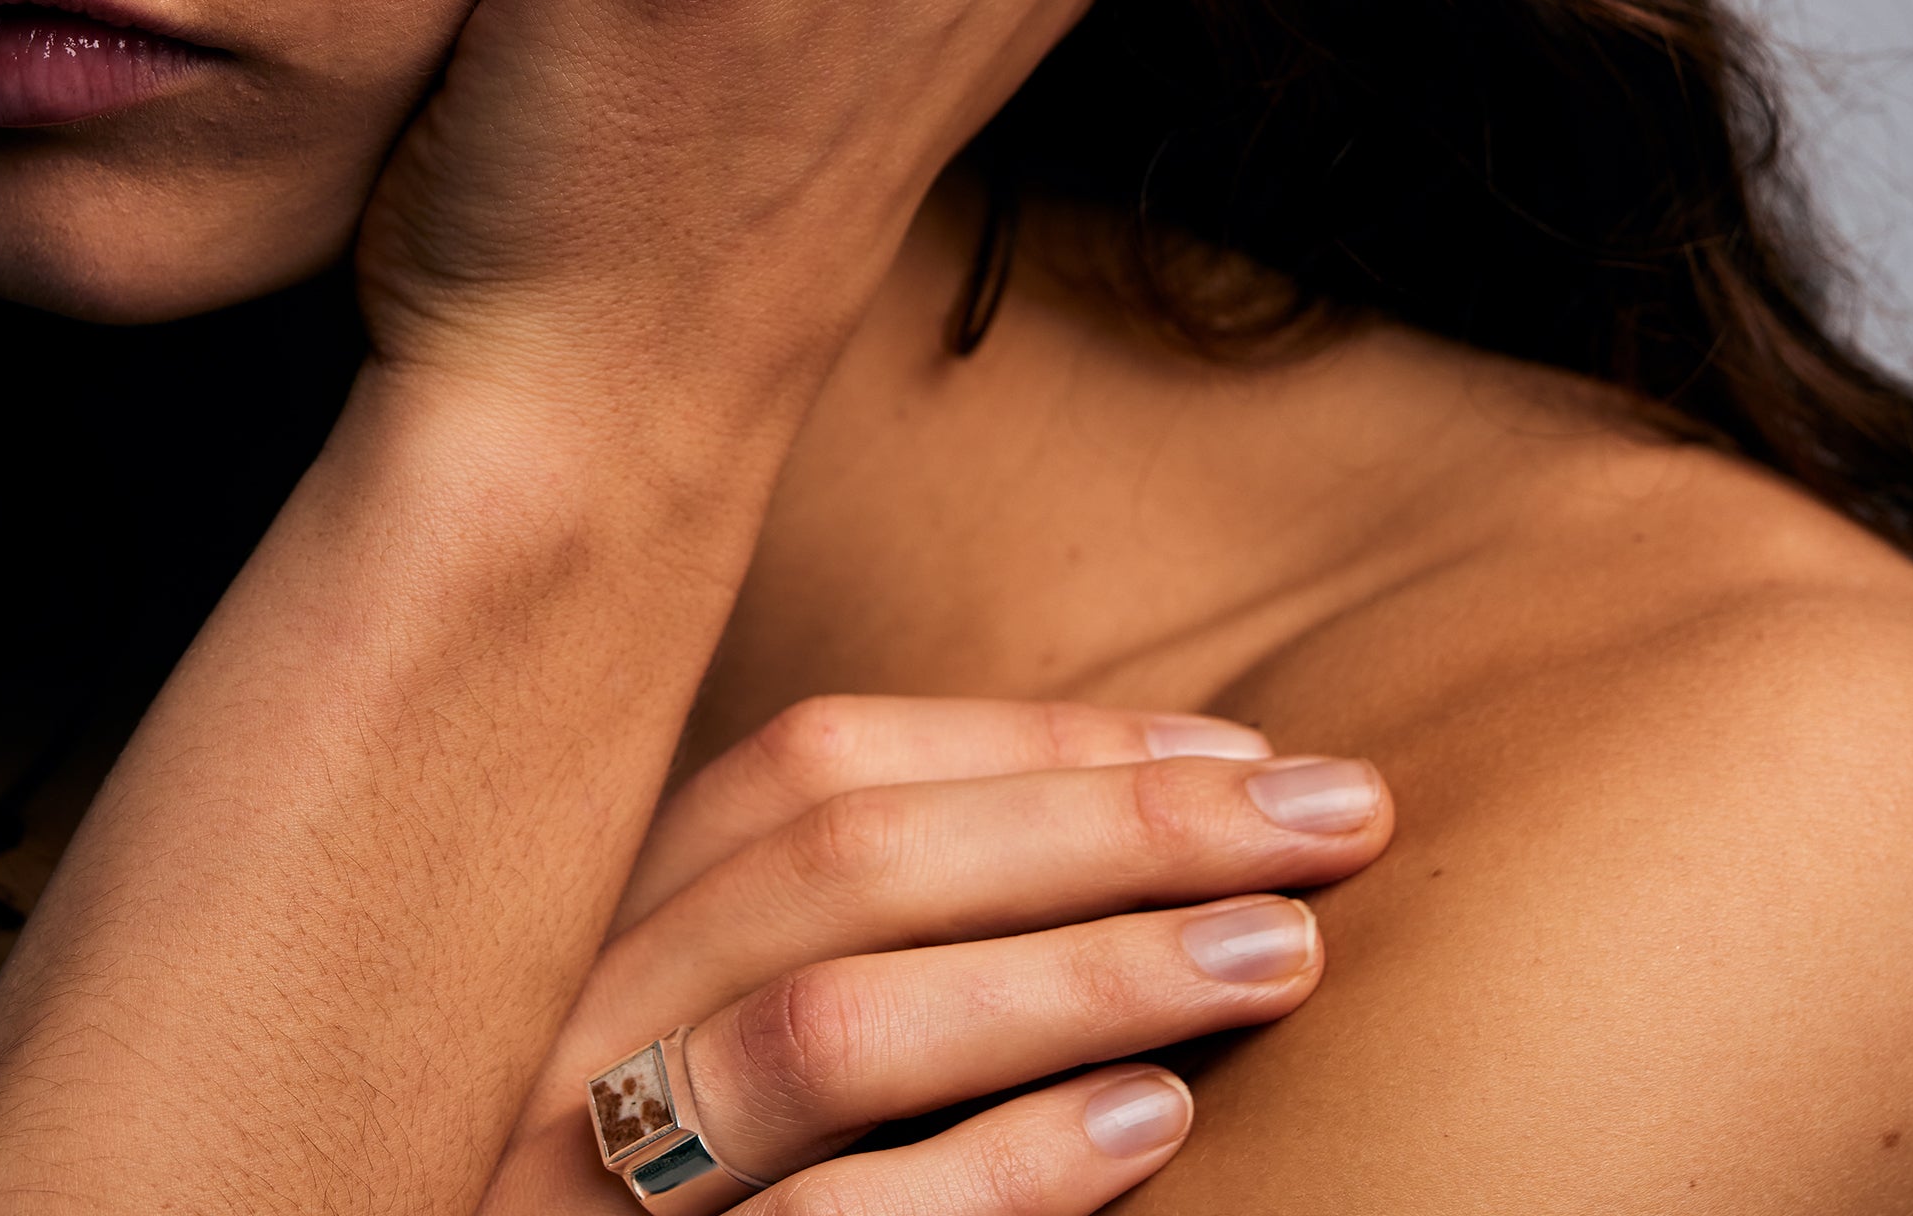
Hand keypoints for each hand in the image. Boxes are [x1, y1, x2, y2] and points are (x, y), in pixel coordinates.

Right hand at [480, 697, 1393, 1213]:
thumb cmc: (698, 1189)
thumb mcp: (747, 1022)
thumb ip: (876, 926)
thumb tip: (1146, 806)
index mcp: (620, 923)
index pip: (824, 763)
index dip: (1045, 741)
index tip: (1243, 747)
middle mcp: (580, 1028)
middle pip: (850, 857)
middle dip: (1112, 820)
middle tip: (1332, 816)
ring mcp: (580, 1185)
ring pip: (833, 1027)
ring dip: (1082, 969)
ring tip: (1282, 951)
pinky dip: (998, 1168)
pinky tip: (1155, 1123)